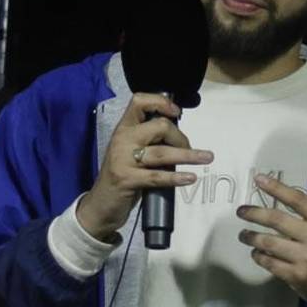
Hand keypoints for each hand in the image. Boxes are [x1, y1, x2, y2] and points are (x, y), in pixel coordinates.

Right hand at [76, 93, 213, 239]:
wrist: (100, 204)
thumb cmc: (123, 176)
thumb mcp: (131, 152)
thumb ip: (150, 141)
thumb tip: (180, 136)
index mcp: (124, 128)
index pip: (139, 101)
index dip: (160, 102)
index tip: (176, 112)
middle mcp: (122, 139)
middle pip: (159, 126)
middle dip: (181, 137)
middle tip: (189, 150)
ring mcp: (123, 159)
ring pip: (162, 152)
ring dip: (188, 155)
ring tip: (206, 158)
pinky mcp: (126, 180)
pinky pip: (156, 176)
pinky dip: (176, 177)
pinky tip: (190, 178)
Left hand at [236, 162, 306, 306]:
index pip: (299, 201)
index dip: (277, 188)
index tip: (258, 179)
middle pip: (278, 221)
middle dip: (255, 214)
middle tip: (241, 211)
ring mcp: (306, 259)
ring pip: (270, 243)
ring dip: (252, 237)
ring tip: (244, 234)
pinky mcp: (296, 277)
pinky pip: (270, 263)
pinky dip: (259, 257)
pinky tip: (255, 252)